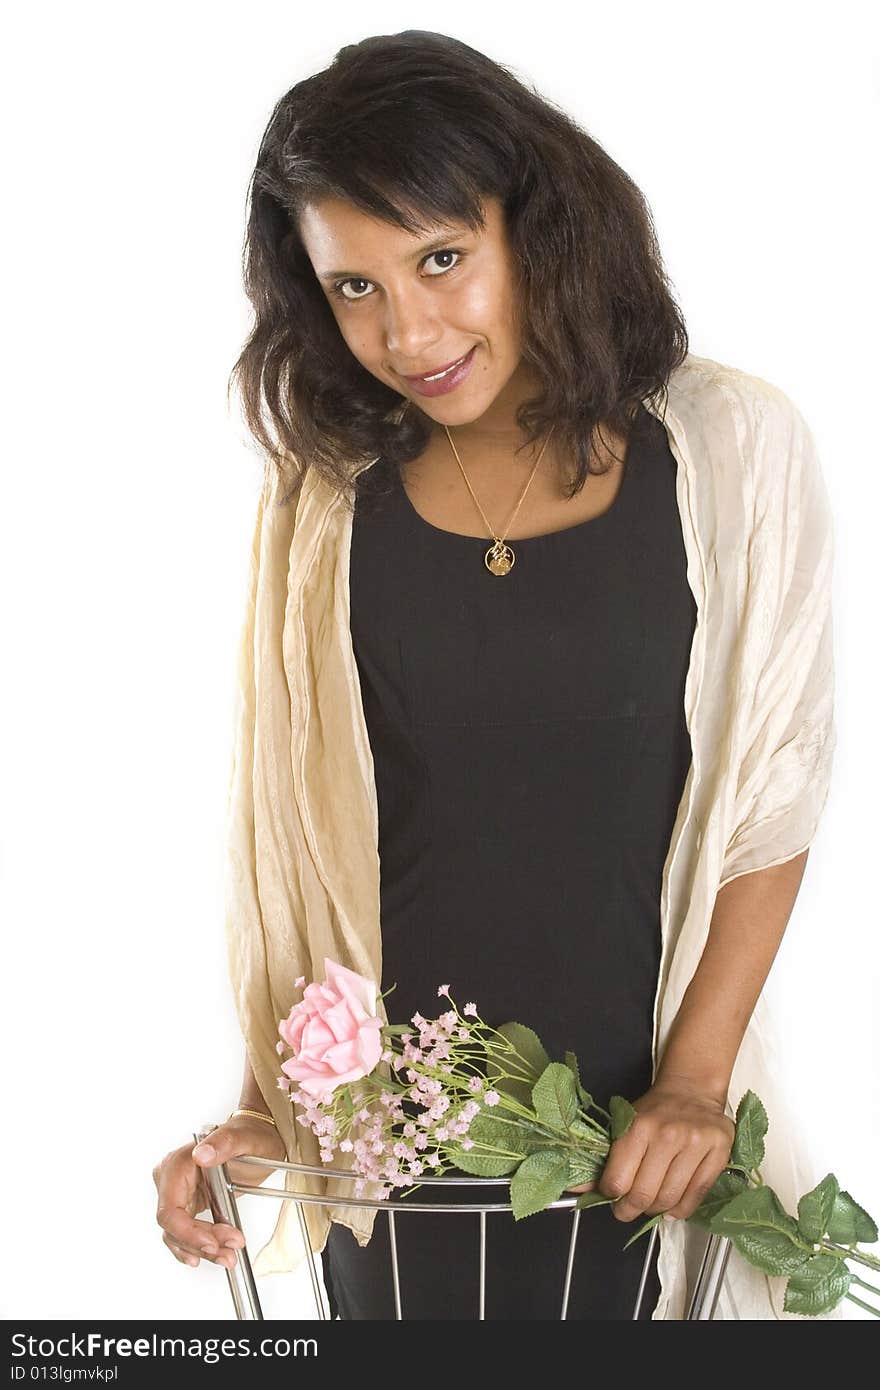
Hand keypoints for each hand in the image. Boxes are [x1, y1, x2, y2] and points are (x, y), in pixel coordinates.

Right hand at [153, 1116, 286, 1268]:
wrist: (260, 1139)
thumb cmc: (251, 1135)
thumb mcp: (243, 1138)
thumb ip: (223, 1144)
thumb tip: (202, 1155)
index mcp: (178, 1162)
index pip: (170, 1210)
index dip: (187, 1233)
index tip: (211, 1244)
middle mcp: (171, 1179)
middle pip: (174, 1226)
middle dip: (200, 1243)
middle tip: (229, 1251)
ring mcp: (178, 1192)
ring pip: (179, 1234)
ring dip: (202, 1250)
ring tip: (229, 1255)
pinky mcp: (189, 1203)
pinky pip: (185, 1232)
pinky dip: (200, 1246)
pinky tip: (212, 1254)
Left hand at [565, 1079, 734, 1221]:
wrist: (691, 1090)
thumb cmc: (654, 1111)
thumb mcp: (623, 1125)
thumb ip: (602, 1158)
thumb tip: (577, 1187)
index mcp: (638, 1127)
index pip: (618, 1180)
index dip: (611, 1196)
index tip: (612, 1196)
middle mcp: (667, 1135)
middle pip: (644, 1195)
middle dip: (630, 1210)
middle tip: (628, 1209)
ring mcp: (695, 1145)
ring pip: (669, 1200)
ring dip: (655, 1211)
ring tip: (651, 1204)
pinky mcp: (718, 1153)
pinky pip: (695, 1198)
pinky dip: (680, 1210)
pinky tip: (672, 1204)